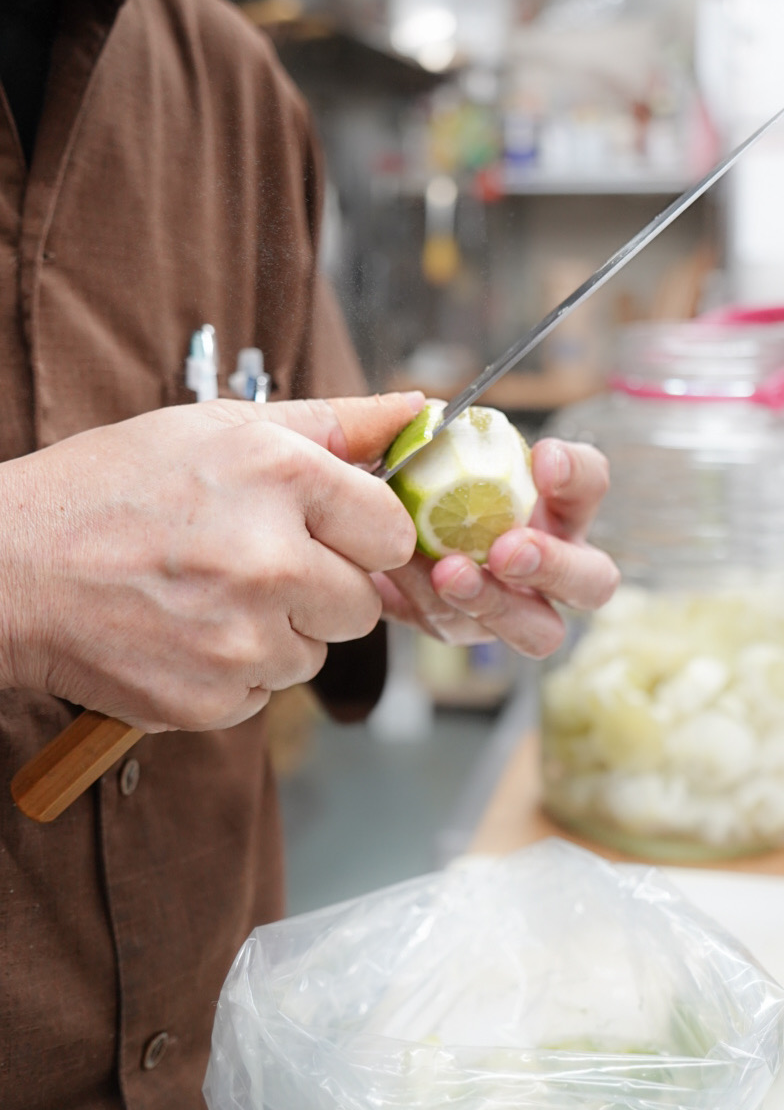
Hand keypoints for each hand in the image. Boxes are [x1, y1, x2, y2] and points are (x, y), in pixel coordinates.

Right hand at [0, 392, 422, 730]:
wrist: (9, 568)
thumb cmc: (108, 490)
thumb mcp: (216, 430)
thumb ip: (331, 423)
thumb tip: (417, 410)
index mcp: (279, 478)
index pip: (391, 531)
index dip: (363, 534)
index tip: (334, 533)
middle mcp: (270, 560)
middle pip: (362, 605)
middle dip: (322, 589)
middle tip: (256, 564)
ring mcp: (242, 639)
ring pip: (313, 653)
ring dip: (278, 633)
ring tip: (208, 597)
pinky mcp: (213, 699)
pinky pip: (264, 692)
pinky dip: (235, 671)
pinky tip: (185, 633)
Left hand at [372, 438, 618, 657]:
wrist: (362, 527)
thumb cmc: (406, 476)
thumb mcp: (416, 448)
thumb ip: (427, 432)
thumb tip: (422, 411)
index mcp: (554, 508)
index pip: (590, 484)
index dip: (575, 473)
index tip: (543, 458)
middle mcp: (547, 566)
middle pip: (594, 582)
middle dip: (555, 567)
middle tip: (508, 548)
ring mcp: (510, 610)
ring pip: (536, 631)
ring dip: (492, 600)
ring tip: (447, 572)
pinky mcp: (459, 628)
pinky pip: (456, 625)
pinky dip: (427, 598)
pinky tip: (398, 571)